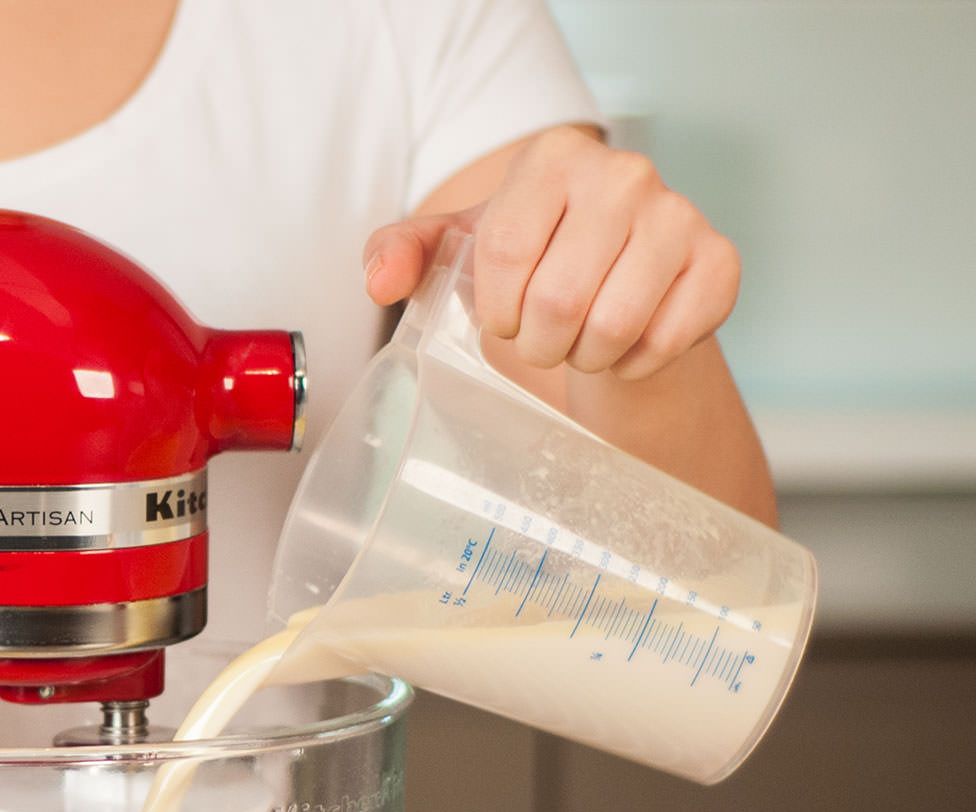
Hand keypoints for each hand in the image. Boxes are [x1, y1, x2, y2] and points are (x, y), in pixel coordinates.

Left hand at [362, 125, 740, 381]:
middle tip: (540, 338)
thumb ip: (402, 253)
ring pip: (612, 326)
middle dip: (536, 342)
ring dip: (584, 356)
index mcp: (554, 158)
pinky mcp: (720, 263)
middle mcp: (625, 174)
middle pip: (558, 299)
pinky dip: (633, 364)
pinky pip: (663, 342)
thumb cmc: (529, 260)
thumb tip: (380, 280)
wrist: (614, 276)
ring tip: (579, 341)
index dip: (494, 308)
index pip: (505, 253)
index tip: (500, 315)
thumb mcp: (455, 250)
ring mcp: (681, 215)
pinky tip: (625, 343)